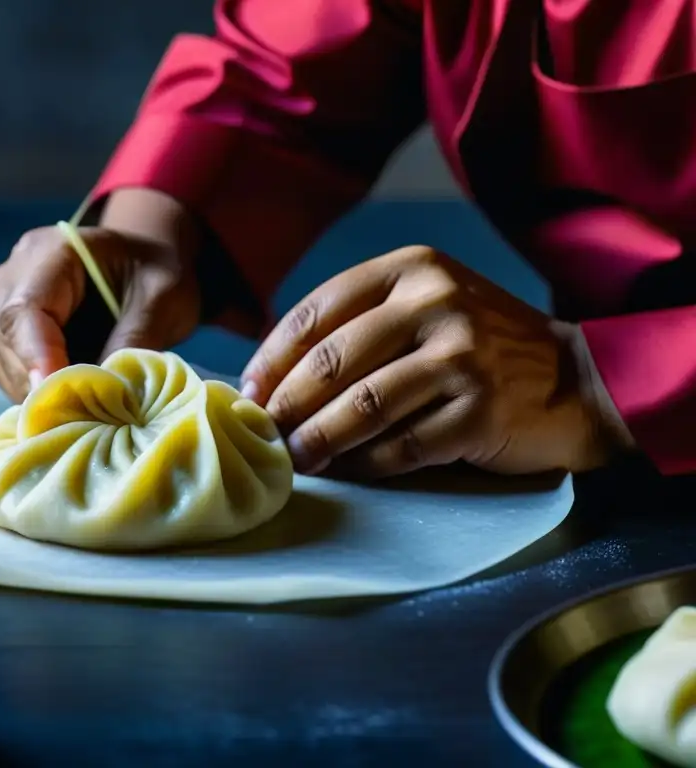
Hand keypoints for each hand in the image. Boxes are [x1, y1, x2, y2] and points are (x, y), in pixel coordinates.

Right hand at [0, 211, 200, 401]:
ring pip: (1, 363)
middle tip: (87, 420)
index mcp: (51, 252)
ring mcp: (0, 307)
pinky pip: (7, 374)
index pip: (25, 310)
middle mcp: (12, 277)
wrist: (143, 266)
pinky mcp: (4, 339)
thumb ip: (136, 338)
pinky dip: (38, 396)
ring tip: (87, 414)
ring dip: (39, 395)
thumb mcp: (164, 298)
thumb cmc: (155, 273)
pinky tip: (74, 405)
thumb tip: (107, 390)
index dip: (37, 357)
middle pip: (6, 341)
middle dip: (42, 385)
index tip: (58, 395)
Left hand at [240, 245, 633, 477]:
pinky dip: (366, 464)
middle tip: (264, 432)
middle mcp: (436, 302)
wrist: (573, 379)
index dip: (271, 358)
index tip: (249, 392)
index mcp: (411, 269)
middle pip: (331, 361)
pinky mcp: (480, 411)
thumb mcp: (423, 305)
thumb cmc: (477, 345)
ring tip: (295, 458)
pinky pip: (402, 446)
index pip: (316, 312)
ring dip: (318, 440)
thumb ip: (358, 325)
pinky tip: (346, 470)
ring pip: (361, 406)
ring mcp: (462, 357)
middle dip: (286, 404)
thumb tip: (271, 375)